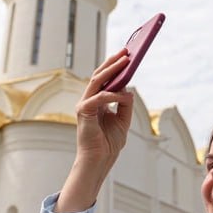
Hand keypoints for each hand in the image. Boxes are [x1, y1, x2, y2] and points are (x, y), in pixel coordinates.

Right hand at [55, 49, 133, 212]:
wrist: (99, 160)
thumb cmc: (109, 142)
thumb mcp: (123, 120)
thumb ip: (125, 104)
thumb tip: (128, 89)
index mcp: (97, 100)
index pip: (104, 78)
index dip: (114, 66)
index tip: (127, 54)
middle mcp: (89, 100)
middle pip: (99, 75)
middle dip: (113, 62)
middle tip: (127, 51)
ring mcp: (85, 105)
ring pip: (96, 81)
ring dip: (111, 70)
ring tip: (125, 61)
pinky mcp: (84, 112)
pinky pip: (98, 98)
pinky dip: (111, 95)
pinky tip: (122, 94)